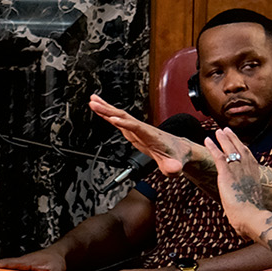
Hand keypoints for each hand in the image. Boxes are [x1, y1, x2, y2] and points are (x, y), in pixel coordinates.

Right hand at [88, 93, 204, 177]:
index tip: (113, 119)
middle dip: (109, 110)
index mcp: (151, 135)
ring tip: (92, 101)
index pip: (137, 127)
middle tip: (95, 104)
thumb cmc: (175, 155)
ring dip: (106, 108)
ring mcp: (137, 129)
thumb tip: (173, 169)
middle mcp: (143, 129)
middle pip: (124, 117)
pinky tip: (99, 109)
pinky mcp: (132, 131)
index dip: (125, 123)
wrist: (178, 149)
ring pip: (120, 116)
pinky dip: (108, 114)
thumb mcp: (175, 165)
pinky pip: (118, 120)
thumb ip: (173, 167)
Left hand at [206, 127, 267, 236]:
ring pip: (230, 149)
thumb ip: (248, 204)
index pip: (249, 159)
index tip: (240, 142)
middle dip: (233, 139)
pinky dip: (213, 146)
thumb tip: (245, 216)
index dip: (243, 149)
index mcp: (255, 177)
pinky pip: (218, 156)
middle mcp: (248, 170)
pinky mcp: (227, 174)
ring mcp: (238, 171)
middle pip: (241, 149)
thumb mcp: (252, 207)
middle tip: (227, 130)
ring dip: (224, 138)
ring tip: (218, 130)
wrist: (253, 218)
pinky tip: (207, 139)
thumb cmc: (253, 218)